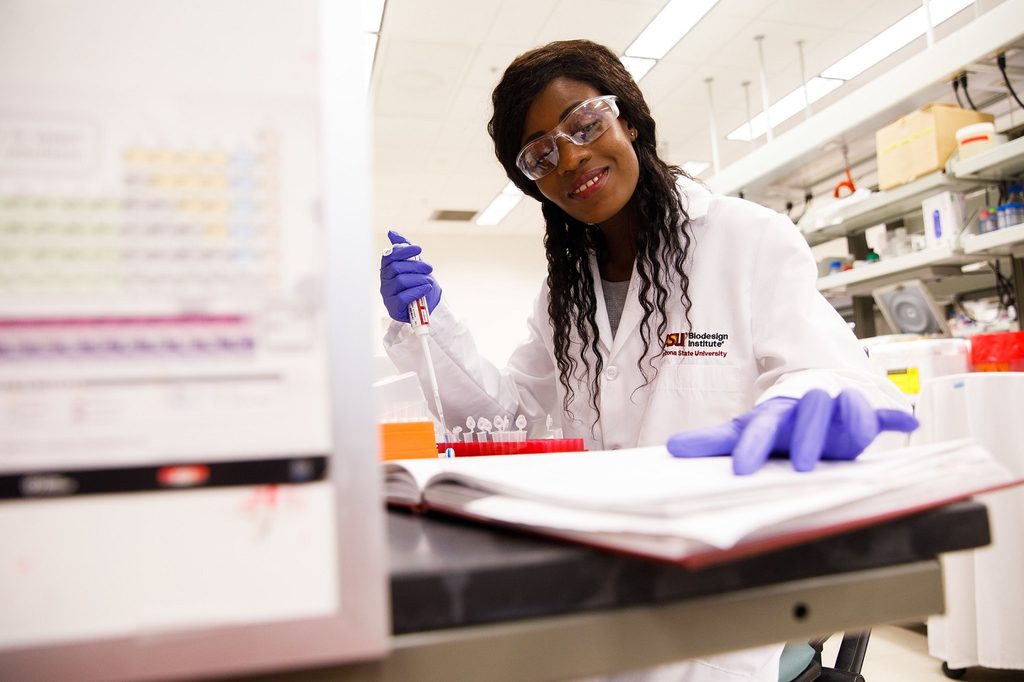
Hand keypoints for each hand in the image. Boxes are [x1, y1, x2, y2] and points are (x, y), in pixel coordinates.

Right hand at [380, 230, 441, 322]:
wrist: (426, 307)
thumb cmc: (418, 285)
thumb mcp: (414, 266)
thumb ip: (404, 249)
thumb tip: (391, 232)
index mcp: (387, 270)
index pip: (390, 256)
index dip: (403, 251)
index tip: (419, 249)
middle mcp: (385, 282)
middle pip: (396, 268)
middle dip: (416, 266)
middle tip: (429, 268)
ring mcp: (388, 295)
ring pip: (401, 281)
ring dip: (419, 279)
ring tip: (429, 281)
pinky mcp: (394, 308)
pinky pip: (404, 296)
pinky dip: (418, 290)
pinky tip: (426, 289)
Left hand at [666, 389, 918, 474]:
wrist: (808, 404)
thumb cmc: (777, 424)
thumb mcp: (745, 432)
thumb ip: (712, 442)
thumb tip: (672, 449)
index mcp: (774, 412)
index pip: (761, 426)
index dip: (752, 447)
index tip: (741, 469)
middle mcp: (807, 407)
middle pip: (808, 412)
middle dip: (807, 437)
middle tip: (802, 467)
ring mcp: (836, 408)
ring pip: (845, 407)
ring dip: (850, 420)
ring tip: (857, 438)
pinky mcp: (862, 415)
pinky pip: (880, 412)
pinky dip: (894, 416)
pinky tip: (908, 423)